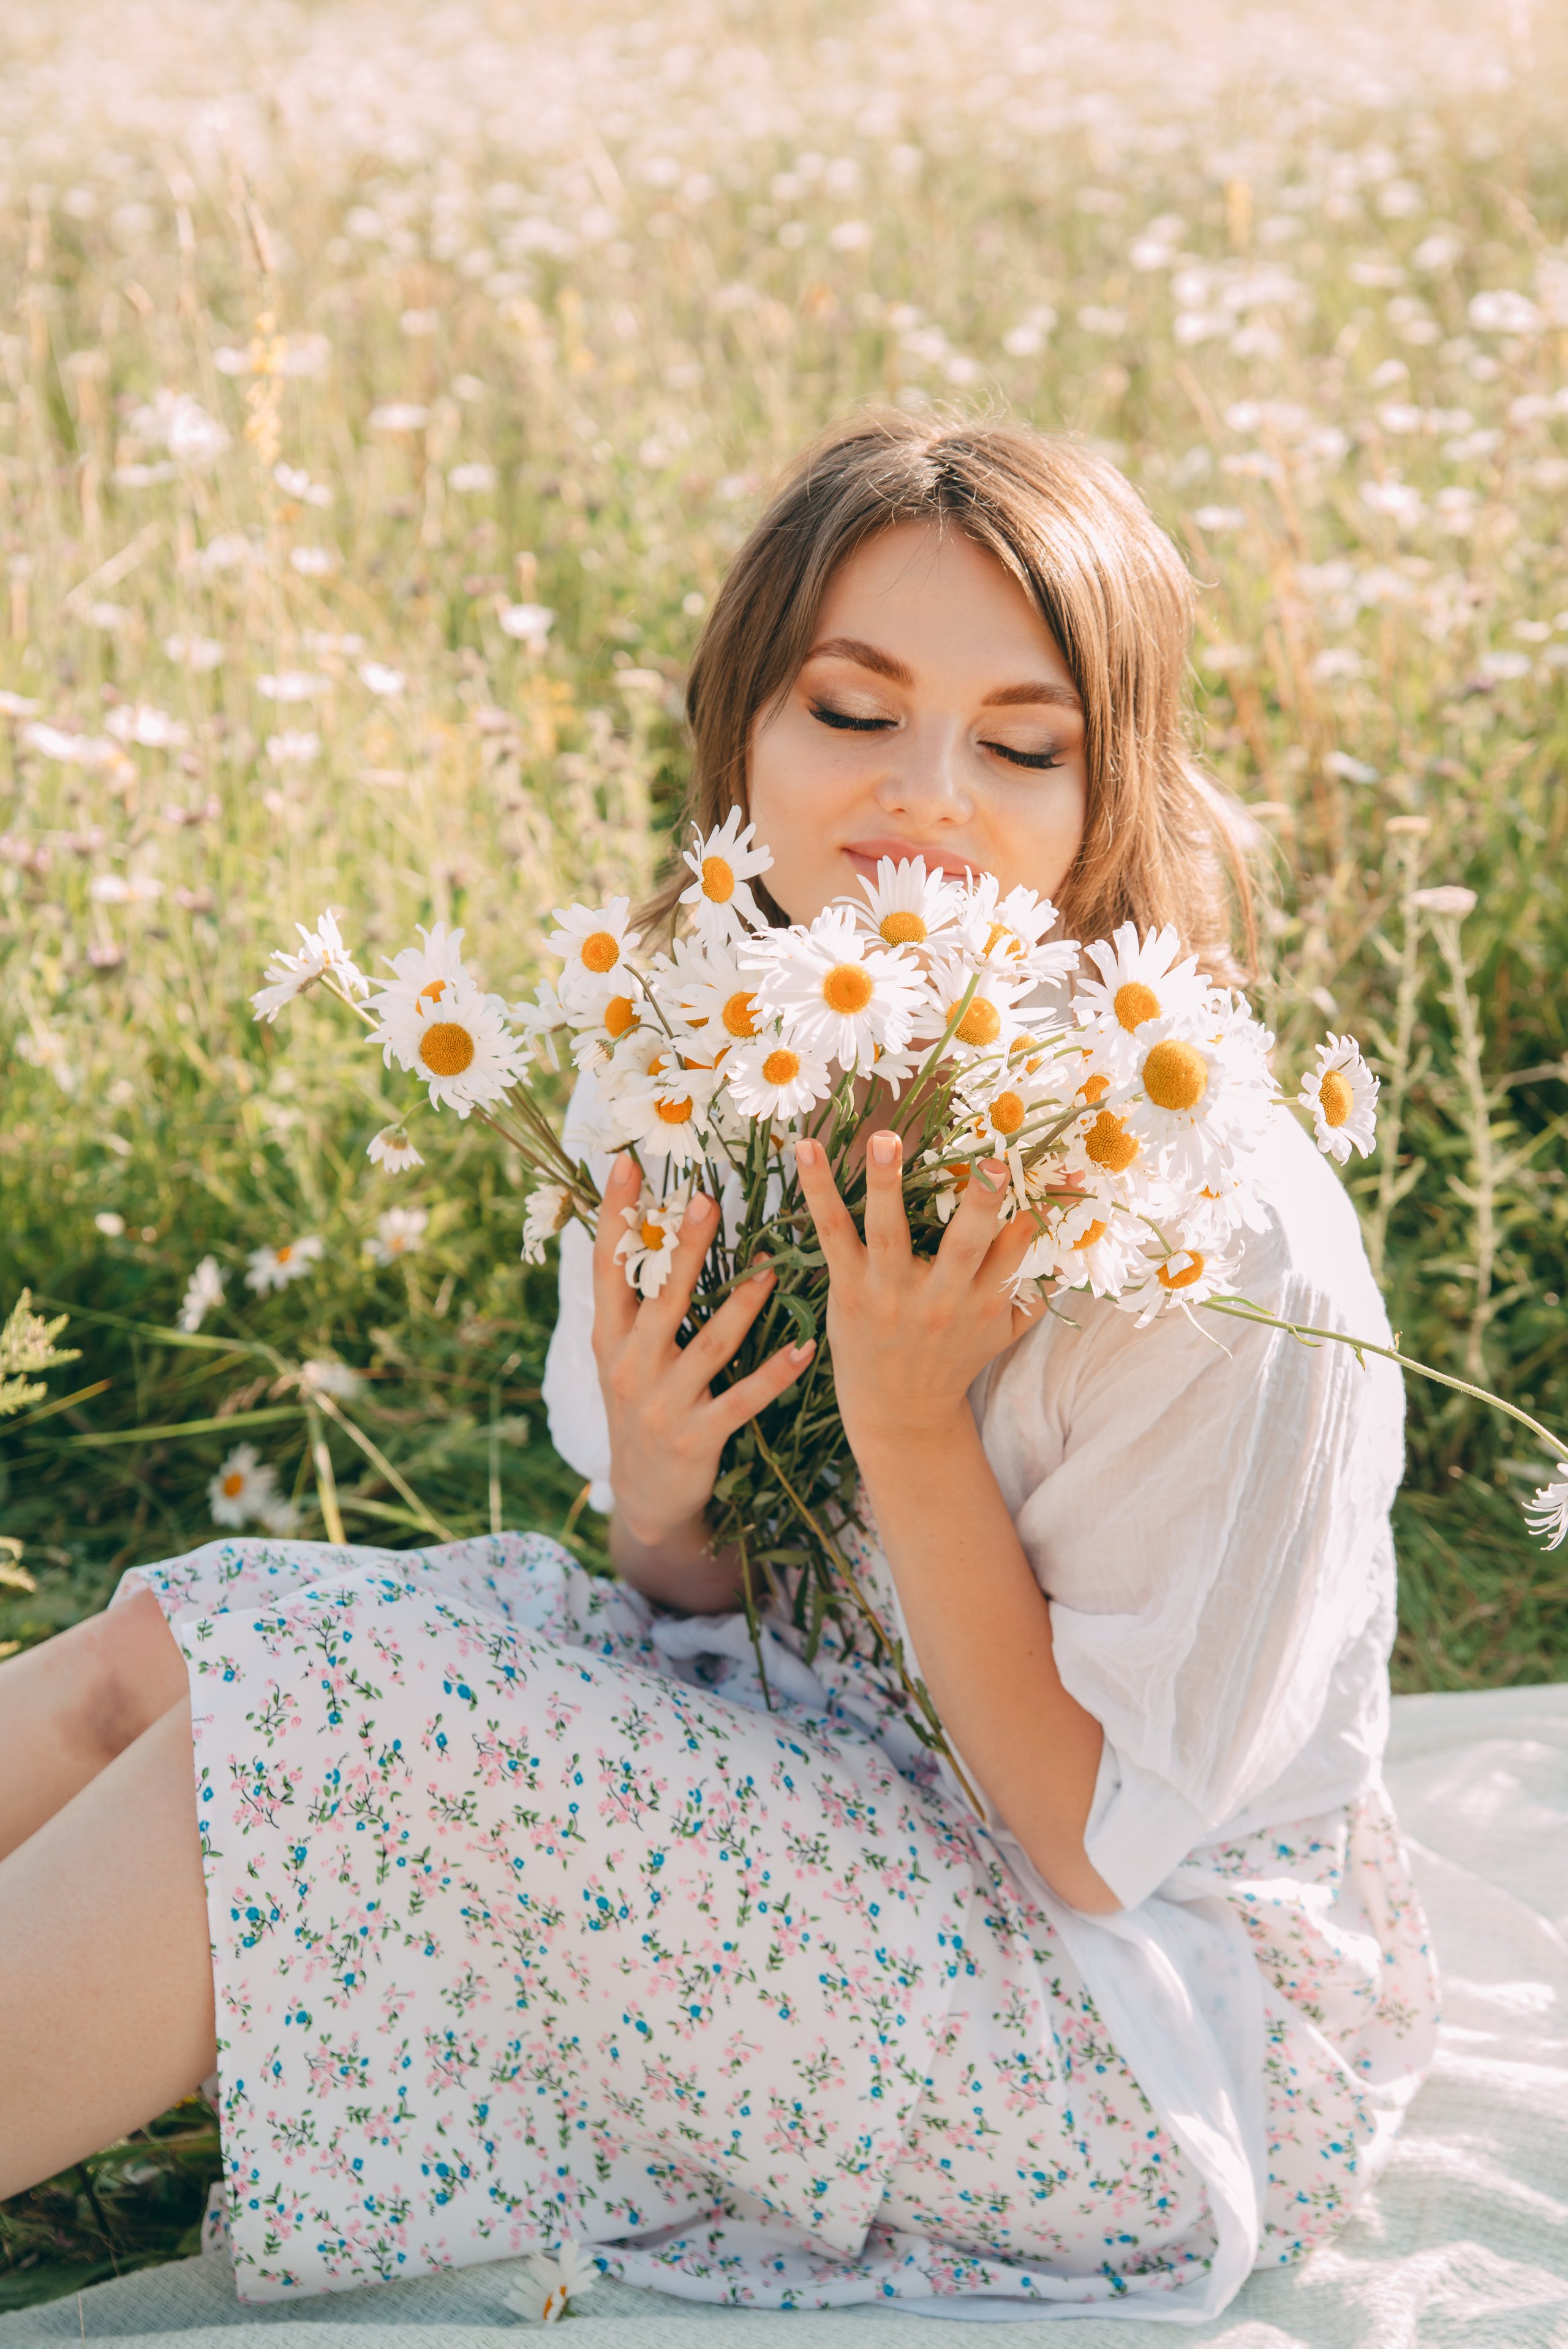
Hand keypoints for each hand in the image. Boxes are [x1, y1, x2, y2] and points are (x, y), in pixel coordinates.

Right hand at [591, 1154, 815, 1553]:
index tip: (629, 1162)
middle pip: (661, 1296)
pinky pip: (742, 1400)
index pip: (608, 1266)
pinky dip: (774, 1375)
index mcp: (610, 1336)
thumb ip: (632, 1301)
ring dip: (741, 1306)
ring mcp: (663, 1402)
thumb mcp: (621, 1355)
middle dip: (684, 1249)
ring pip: (709, 1344)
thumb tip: (645, 1226)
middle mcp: (631, 1364)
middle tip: (706, 1200)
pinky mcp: (697, 1436)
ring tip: (770, 1269)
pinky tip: (806, 1350)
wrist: (643, 1497)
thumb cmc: (640, 1407)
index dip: (616, 1215)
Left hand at [794, 1131, 1039, 1465]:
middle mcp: (940, 1297)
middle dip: (979, 1205)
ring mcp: (890, 1291)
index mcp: (983, 1303)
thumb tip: (1072, 1245)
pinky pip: (833, 1233)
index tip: (1038, 1176)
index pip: (1013, 1250)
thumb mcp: (1002, 1335)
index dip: (1029, 1214)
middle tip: (990, 1164)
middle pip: (965, 1245)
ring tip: (884, 1138)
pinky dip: (819, 1191)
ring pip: (891, 1231)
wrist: (899, 1413)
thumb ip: (1035, 1293)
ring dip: (886, 1182)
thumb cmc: (953, 1361)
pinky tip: (808, 1149)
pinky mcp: (848, 1287)